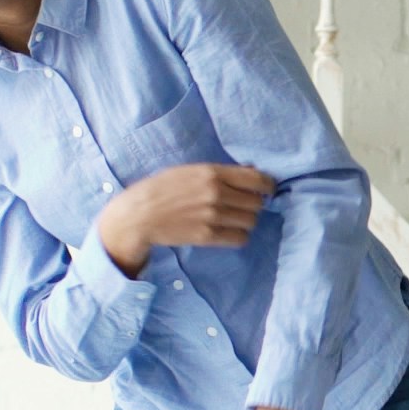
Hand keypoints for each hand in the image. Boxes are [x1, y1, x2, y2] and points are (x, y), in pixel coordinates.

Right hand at [96, 163, 272, 278]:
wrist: (140, 214)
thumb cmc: (163, 188)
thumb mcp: (191, 170)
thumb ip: (220, 172)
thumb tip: (251, 172)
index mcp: (213, 172)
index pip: (257, 179)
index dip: (267, 186)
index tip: (268, 190)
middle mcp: (216, 193)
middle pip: (257, 203)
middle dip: (253, 204)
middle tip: (243, 206)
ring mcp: (213, 216)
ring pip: (251, 221)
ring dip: (246, 221)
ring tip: (233, 219)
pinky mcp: (208, 236)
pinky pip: (240, 238)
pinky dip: (238, 236)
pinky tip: (228, 232)